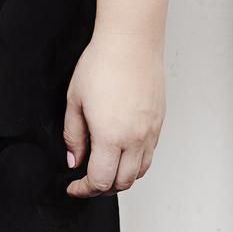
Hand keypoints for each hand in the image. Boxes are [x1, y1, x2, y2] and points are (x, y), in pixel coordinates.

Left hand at [63, 31, 165, 197]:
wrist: (131, 42)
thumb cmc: (102, 64)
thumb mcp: (75, 100)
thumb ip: (73, 135)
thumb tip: (74, 159)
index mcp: (110, 137)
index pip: (100, 181)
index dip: (84, 189)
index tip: (74, 187)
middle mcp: (135, 139)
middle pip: (122, 183)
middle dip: (102, 188)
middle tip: (87, 181)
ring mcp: (150, 132)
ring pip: (140, 173)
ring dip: (121, 178)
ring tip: (105, 170)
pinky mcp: (159, 123)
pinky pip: (149, 155)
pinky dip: (136, 163)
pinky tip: (122, 153)